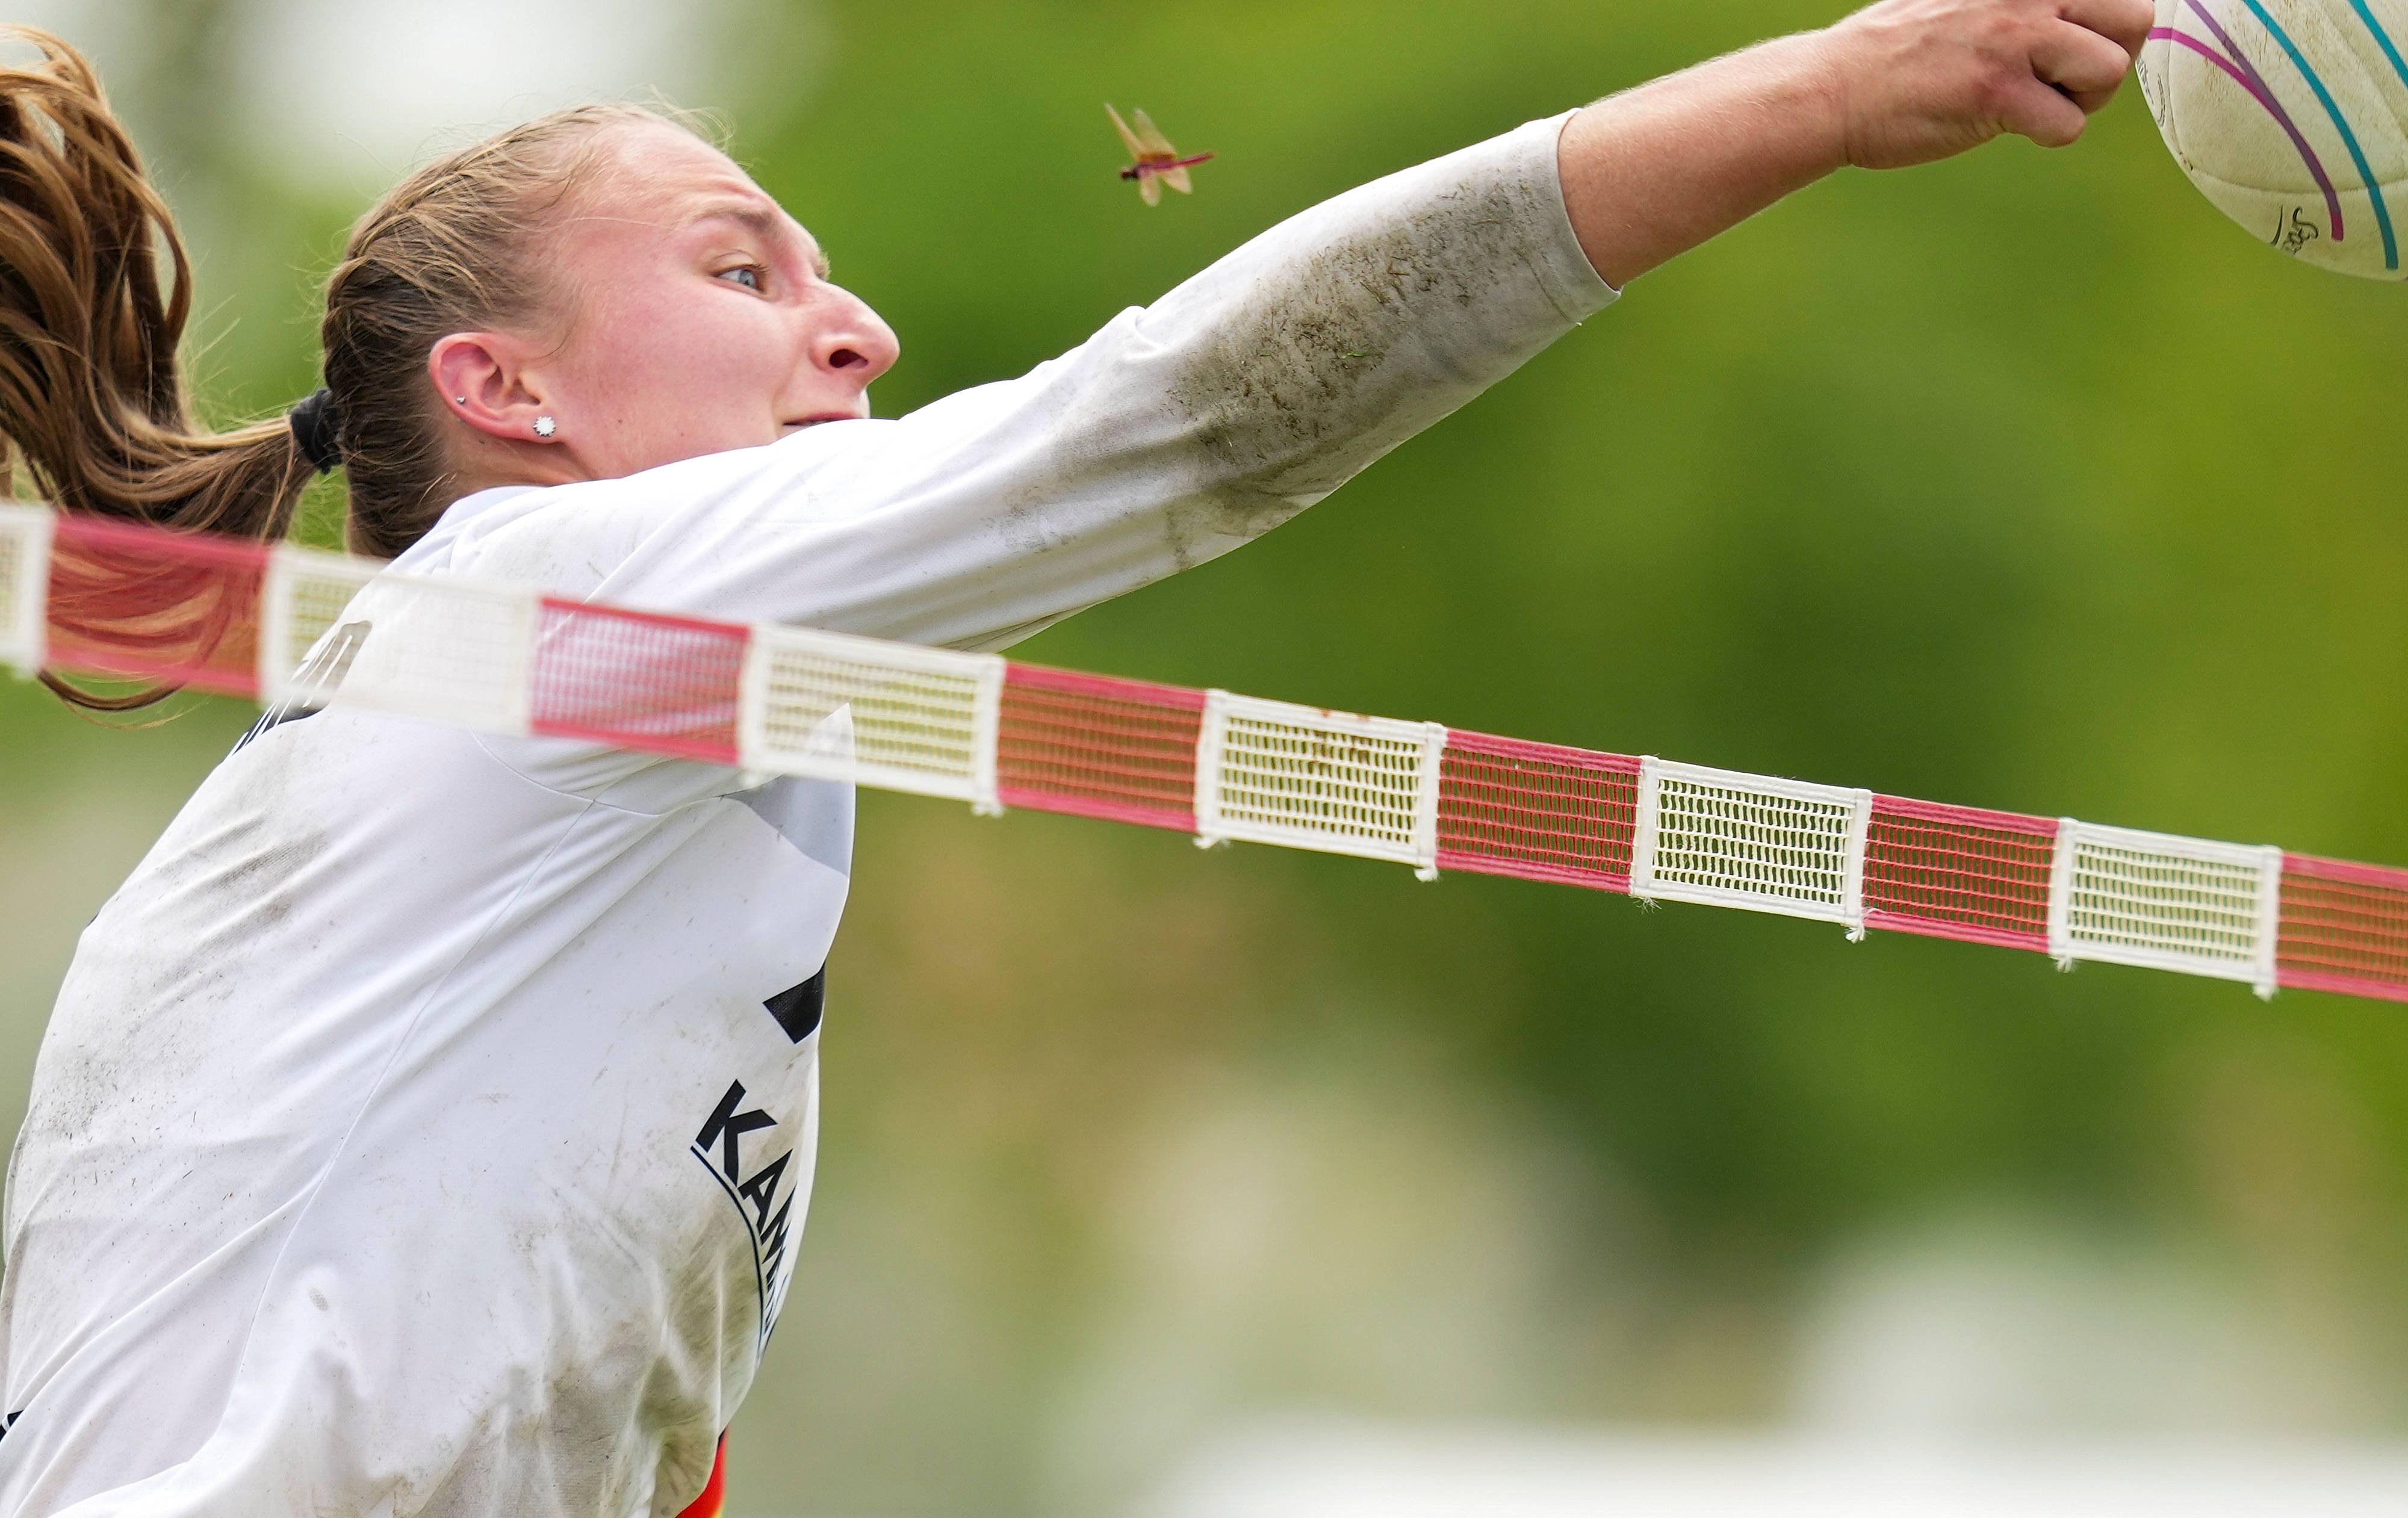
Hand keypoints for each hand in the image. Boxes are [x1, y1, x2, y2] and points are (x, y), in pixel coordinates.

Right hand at [1811, 0, 2155, 167]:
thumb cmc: (1895, 49)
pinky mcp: (1998, 93)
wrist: (1834, 88)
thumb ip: (2022, 1)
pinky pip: (2068, 125)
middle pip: (2135, 16)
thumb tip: (2081, 16)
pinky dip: (2047, 134)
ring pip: (2111, 70)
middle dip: (2110, 56)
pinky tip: (2003, 123)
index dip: (2106, 21)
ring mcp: (2014, 39)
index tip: (2071, 43)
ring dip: (2083, 99)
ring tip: (2035, 102)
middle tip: (2066, 78)